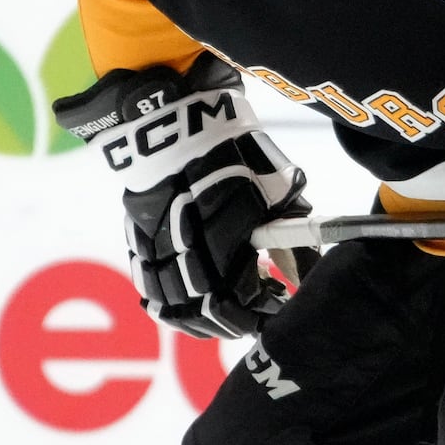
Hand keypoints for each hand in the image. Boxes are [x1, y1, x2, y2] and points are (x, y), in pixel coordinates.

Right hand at [54, 52, 313, 338]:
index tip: (281, 306)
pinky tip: (190, 312)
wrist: (178, 122)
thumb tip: (306, 273)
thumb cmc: (237, 153)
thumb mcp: (277, 189)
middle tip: (259, 314)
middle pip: (209, 313)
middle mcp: (186, 249)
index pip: (244, 300)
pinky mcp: (137, 243)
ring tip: (227, 319)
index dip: (265, 312)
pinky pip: (150, 291)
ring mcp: (157, 248)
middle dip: (239, 321)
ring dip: (203, 323)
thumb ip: (292, 235)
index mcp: (223, 236)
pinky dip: (171, 309)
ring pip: (175, 308)